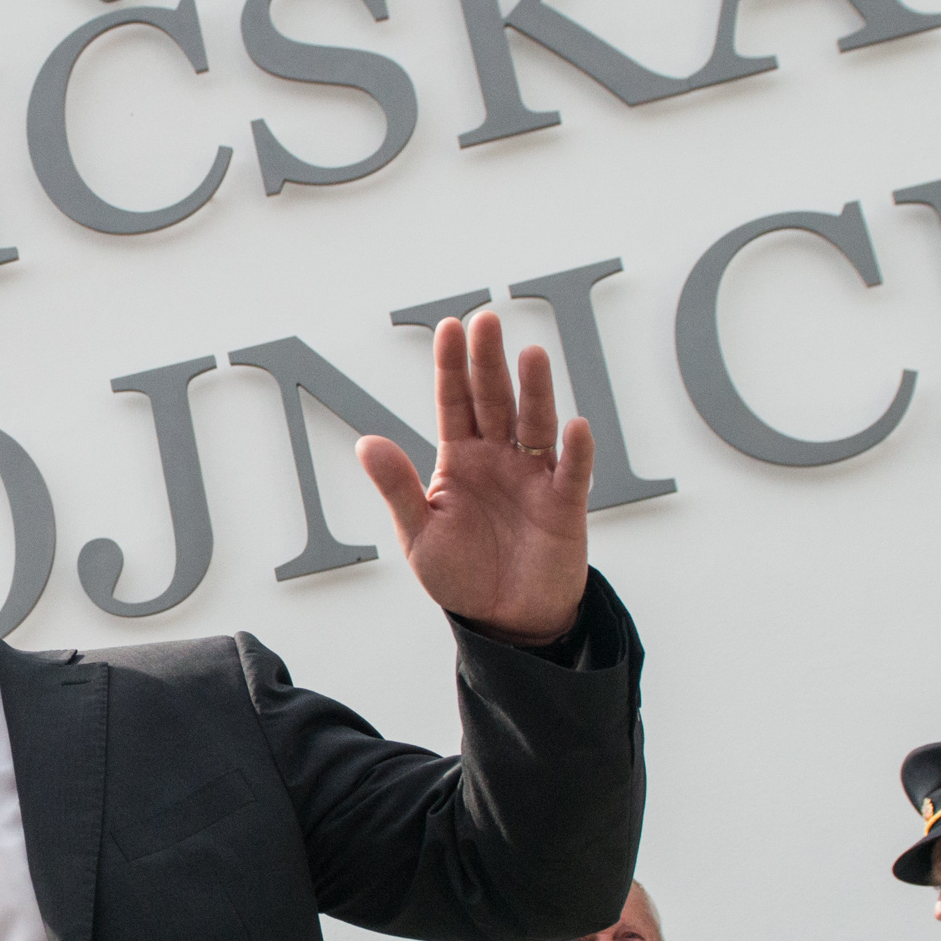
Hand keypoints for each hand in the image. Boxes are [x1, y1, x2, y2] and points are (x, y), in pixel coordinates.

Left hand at [358, 309, 592, 644]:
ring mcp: (533, 478)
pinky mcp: (564, 507)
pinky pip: (571, 474)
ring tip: (531, 354)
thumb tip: (366, 442)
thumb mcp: (419, 534)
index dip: (452, 366)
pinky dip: (574, 452)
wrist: (504, 620)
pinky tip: (574, 427)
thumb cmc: (460, 574)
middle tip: (487, 320)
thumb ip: (397, 488)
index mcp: (459, 460)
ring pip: (535, 425)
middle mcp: (498, 459)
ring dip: (535, 391)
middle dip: (489, 362)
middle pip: (494, 401)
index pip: (454, 402)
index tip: (449, 326)